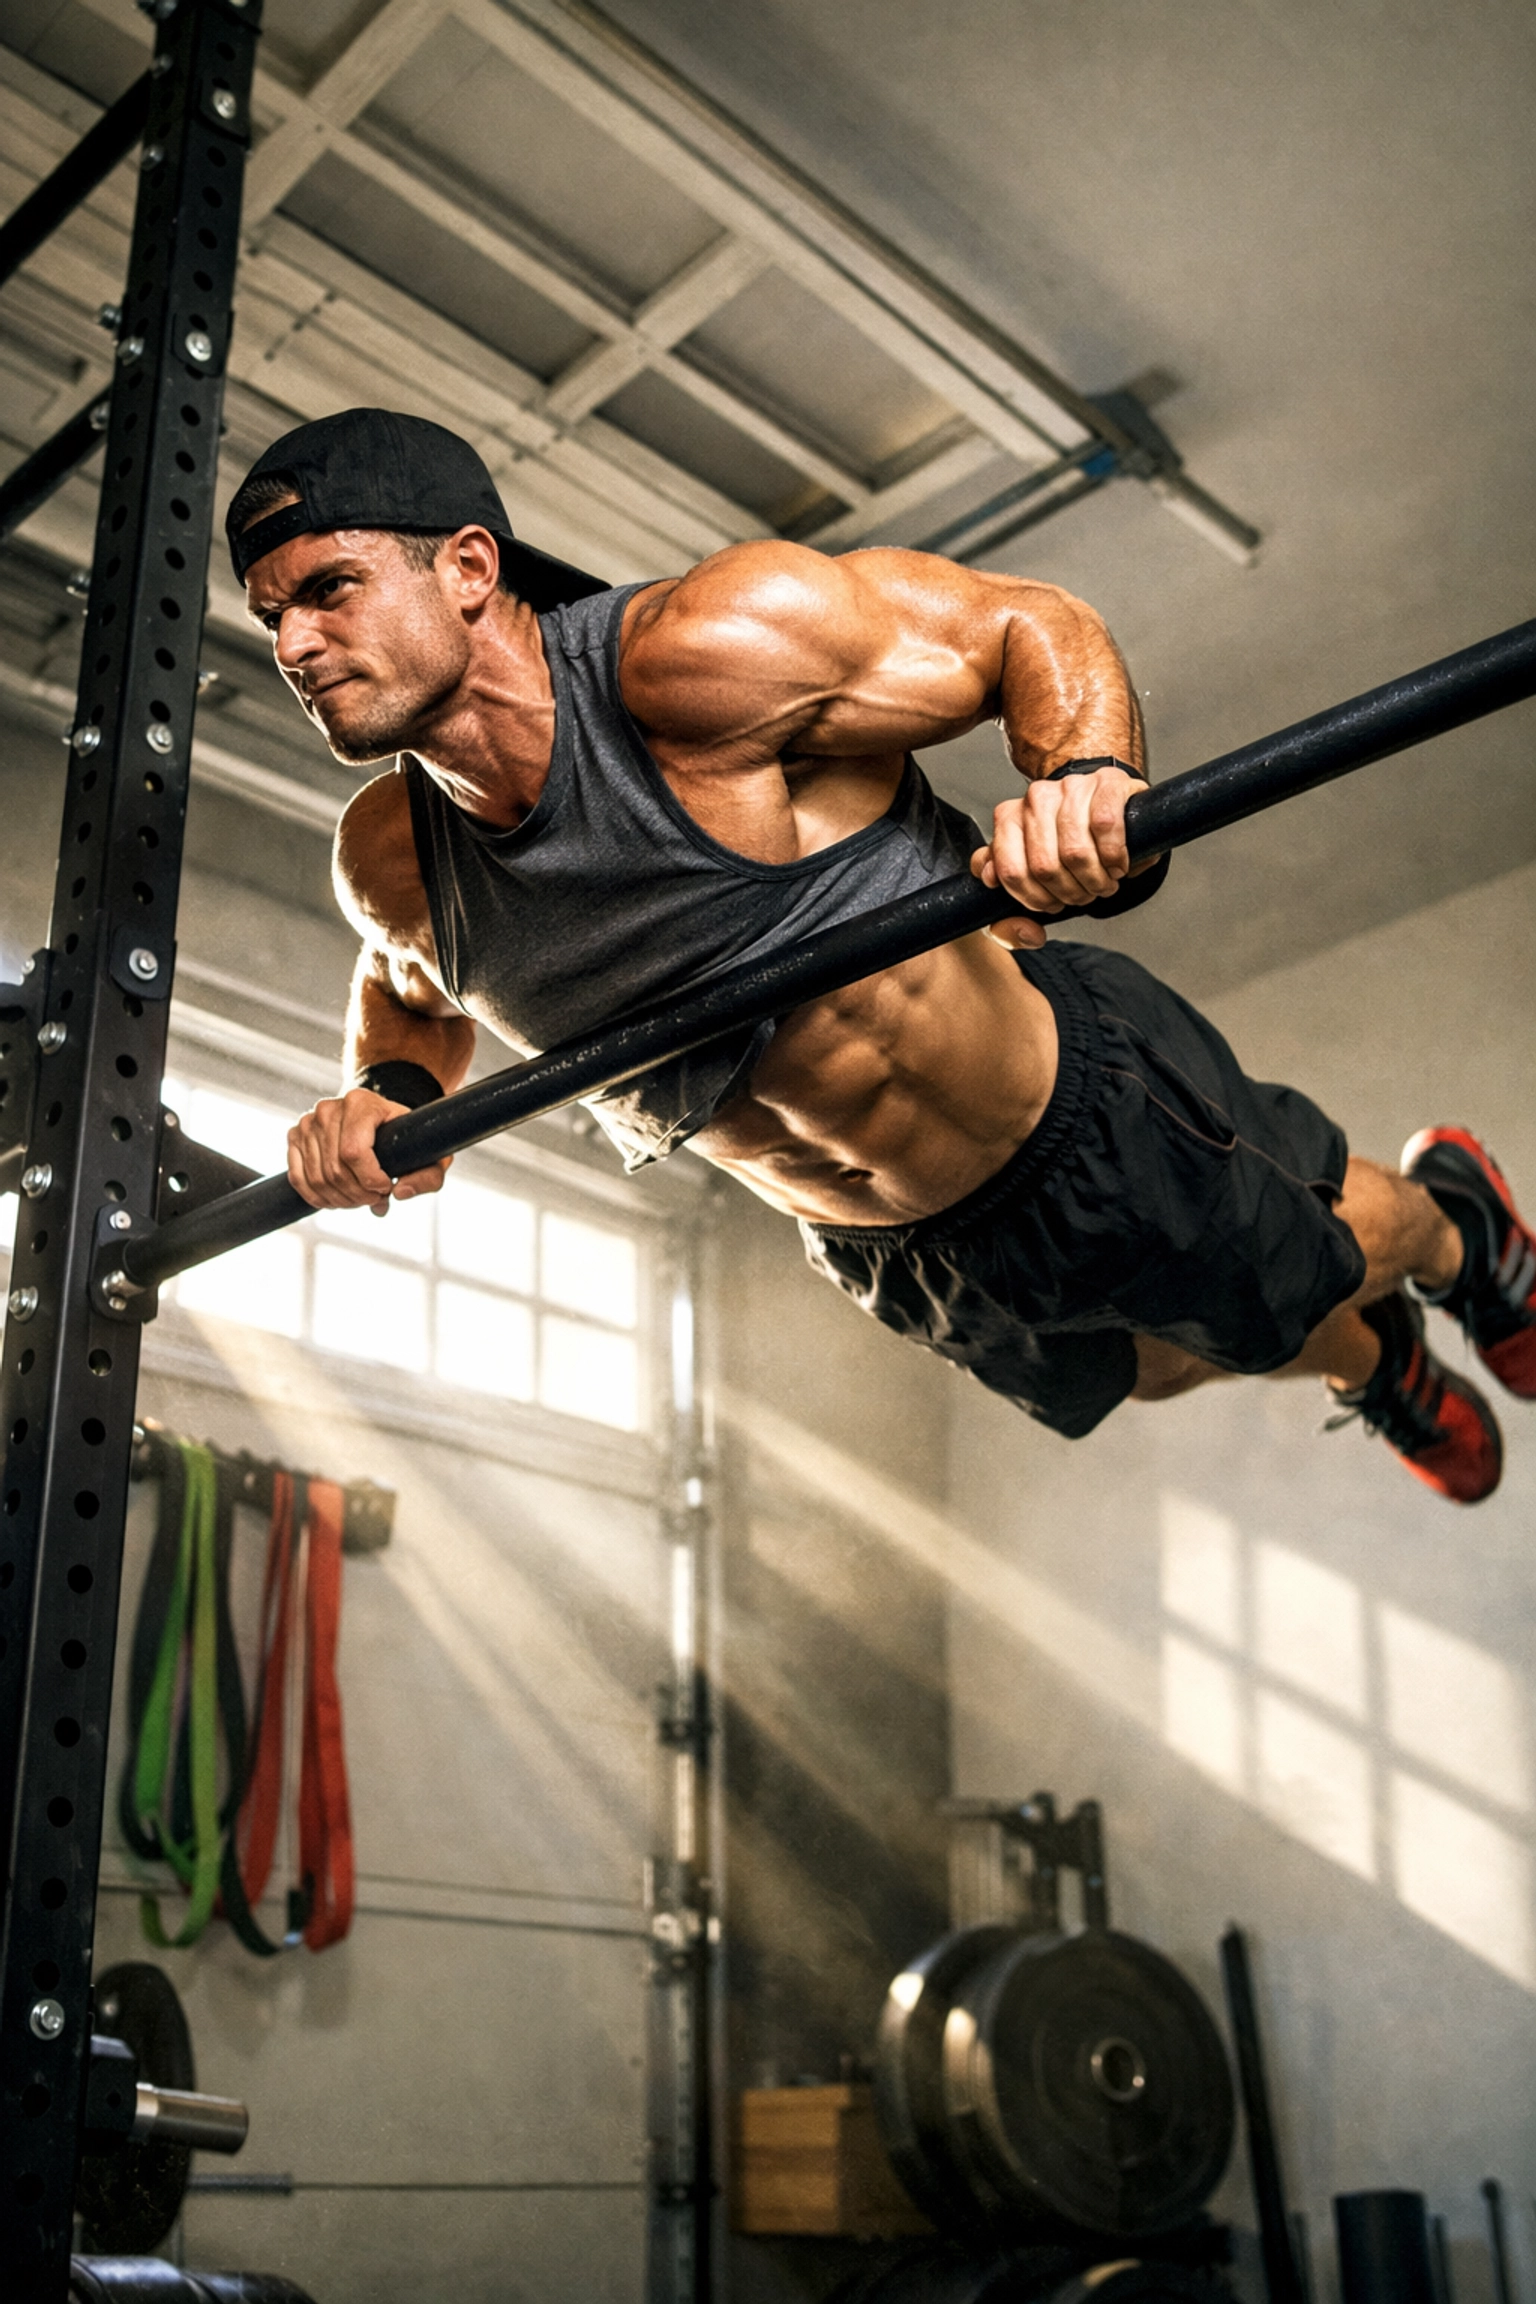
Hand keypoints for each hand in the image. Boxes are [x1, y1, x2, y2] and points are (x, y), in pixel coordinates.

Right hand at [286, 1088, 451, 1215]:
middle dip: (358, 1195)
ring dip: (340, 1200)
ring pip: (318, 1178)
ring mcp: (308, 1122)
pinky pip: (298, 1178)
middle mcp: (329, 1108)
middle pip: (336, 1170)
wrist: (376, 1117)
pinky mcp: (295, 1136)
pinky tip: (336, 1201)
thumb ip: (427, 1176)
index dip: (370, 1180)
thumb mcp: (427, 1152)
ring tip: (360, 1199)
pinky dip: (316, 1197)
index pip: (354, 1152)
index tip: (386, 1189)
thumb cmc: (403, 1136)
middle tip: (375, 1199)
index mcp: (361, 1102)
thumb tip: (399, 1194)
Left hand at [969, 766, 1141, 948]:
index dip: (1035, 899)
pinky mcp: (1106, 784)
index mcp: (1009, 819)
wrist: (1107, 808)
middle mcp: (1036, 799)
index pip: (1010, 872)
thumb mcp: (1033, 877)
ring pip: (1075, 852)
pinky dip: (1114, 857)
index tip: (1051, 904)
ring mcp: (1070, 788)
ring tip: (1103, 883)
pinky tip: (1117, 864)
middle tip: (1084, 895)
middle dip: (1070, 894)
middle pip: (1045, 867)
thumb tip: (1004, 901)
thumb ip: (1007, 903)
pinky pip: (1105, 827)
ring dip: (1095, 880)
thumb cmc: (1068, 845)